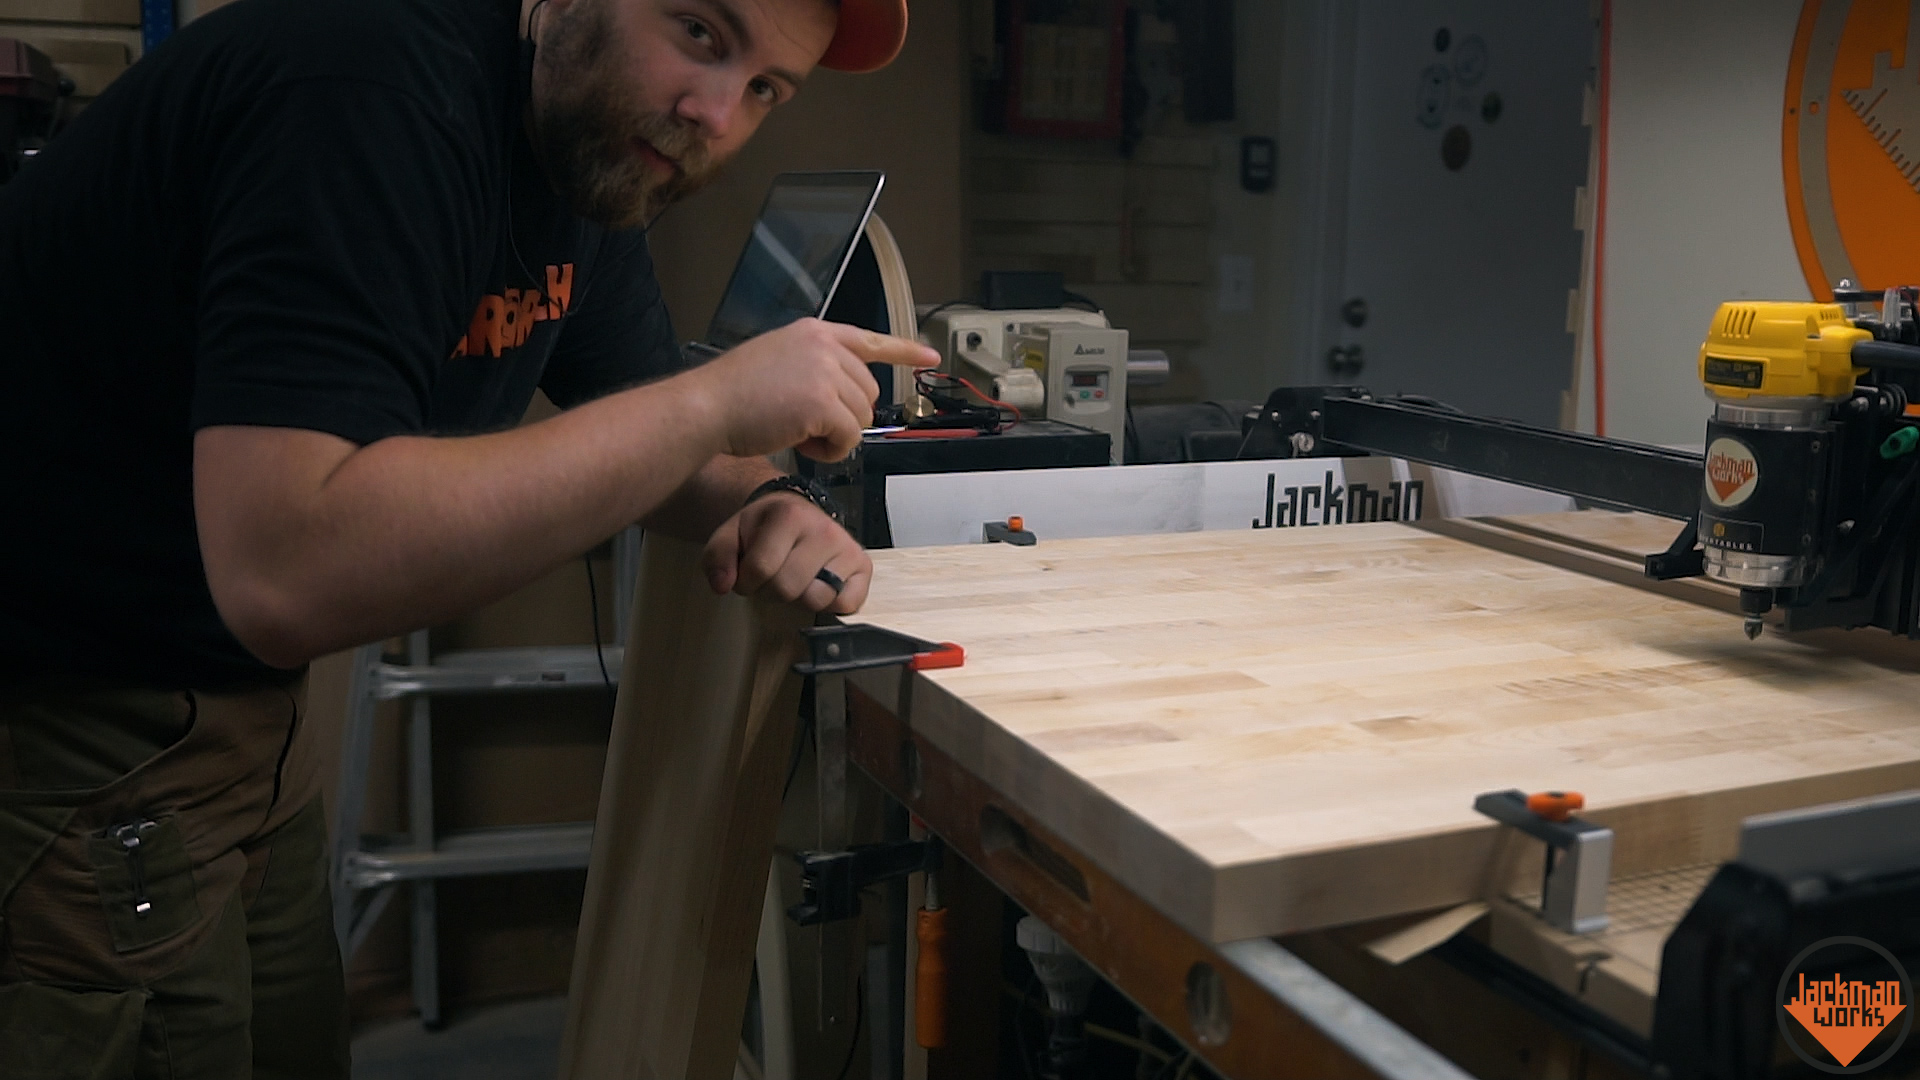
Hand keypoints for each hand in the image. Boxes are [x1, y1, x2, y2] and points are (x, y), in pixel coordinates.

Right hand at [687, 318, 938, 462]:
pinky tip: (801, 444)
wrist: (707, 407)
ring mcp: (826, 371)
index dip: (903, 351)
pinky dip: (831, 451)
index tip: (930, 356)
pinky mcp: (824, 402)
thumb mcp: (777, 362)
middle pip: (868, 392)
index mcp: (814, 332)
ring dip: (836, 436)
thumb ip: (813, 369)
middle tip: (806, 426)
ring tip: (797, 433)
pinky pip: (849, 438)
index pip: (870, 339)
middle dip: (845, 417)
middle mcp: (825, 346)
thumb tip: (841, 398)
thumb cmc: (731, 395)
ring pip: (861, 417)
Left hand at [701, 492, 871, 613]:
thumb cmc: (764, 527)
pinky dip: (828, 603)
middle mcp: (824, 530)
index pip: (760, 569)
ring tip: (793, 579)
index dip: (746, 581)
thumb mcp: (731, 533)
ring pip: (815, 599)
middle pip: (787, 588)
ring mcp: (847, 548)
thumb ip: (718, 557)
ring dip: (798, 598)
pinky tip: (817, 584)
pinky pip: (845, 604)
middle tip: (772, 575)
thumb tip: (723, 586)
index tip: (748, 572)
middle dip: (771, 590)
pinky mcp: (863, 567)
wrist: (795, 512)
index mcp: (790, 515)